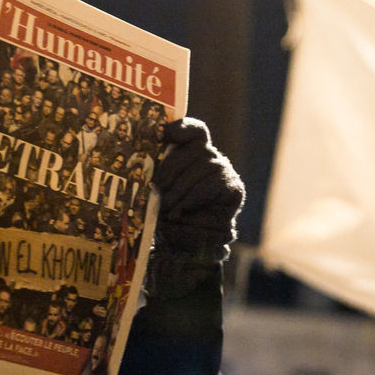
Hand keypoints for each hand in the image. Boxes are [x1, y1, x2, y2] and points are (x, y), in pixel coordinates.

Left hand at [146, 118, 244, 298]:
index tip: (165, 133)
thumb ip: (158, 172)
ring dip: (181, 188)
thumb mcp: (158, 191)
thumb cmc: (168, 216)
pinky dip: (194, 197)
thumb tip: (141, 157)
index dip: (182, 127)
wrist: (186, 248)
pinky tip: (183, 209)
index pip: (193, 131)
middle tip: (158, 189)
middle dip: (172, 168)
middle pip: (194, 148)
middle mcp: (210, 157)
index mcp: (191, 152)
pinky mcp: (233, 187)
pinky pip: (213, 184)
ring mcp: (223, 170)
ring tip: (169, 207)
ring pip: (203, 166)